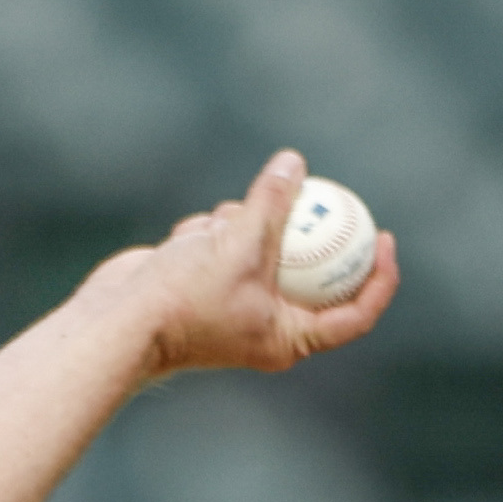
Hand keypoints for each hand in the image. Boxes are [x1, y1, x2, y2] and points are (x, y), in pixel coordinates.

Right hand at [100, 151, 398, 384]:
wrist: (118, 319)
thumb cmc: (185, 297)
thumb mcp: (241, 243)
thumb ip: (273, 203)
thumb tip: (295, 163)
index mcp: (288, 338)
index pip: (354, 314)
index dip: (378, 277)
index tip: (384, 237)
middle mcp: (267, 325)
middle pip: (309, 269)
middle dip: (299, 229)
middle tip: (317, 193)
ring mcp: (236, 303)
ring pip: (262, 244)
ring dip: (244, 225)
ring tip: (215, 234)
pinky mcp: (207, 282)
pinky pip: (226, 242)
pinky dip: (211, 232)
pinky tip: (185, 241)